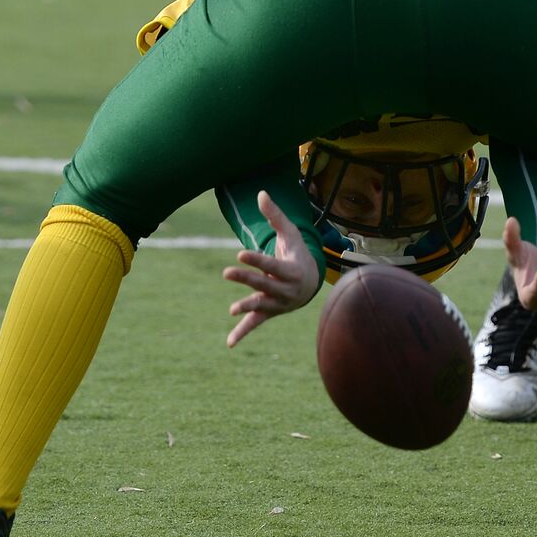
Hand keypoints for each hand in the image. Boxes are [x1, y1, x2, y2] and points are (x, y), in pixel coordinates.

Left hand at [221, 190, 320, 347]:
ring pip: (262, 306)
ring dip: (248, 307)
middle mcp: (286, 290)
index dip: (257, 260)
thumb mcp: (290, 234)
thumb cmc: (297, 254)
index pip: (272, 265)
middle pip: (266, 285)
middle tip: (226, 272)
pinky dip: (243, 332)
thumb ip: (275, 216)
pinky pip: (256, 324)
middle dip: (248, 280)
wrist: (311, 283)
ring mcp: (278, 304)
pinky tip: (229, 343)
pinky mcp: (269, 313)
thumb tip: (260, 193)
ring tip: (232, 309)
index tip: (239, 254)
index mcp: (292, 271)